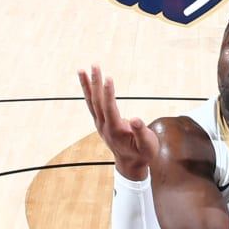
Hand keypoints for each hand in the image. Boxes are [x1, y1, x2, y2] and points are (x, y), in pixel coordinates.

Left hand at [78, 65, 157, 181]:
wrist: (131, 163)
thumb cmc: (142, 153)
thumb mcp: (147, 145)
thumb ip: (141, 132)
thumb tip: (135, 120)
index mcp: (115, 130)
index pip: (109, 108)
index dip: (108, 93)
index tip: (108, 77)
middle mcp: (104, 125)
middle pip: (97, 101)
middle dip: (95, 82)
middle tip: (94, 65)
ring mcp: (100, 123)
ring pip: (91, 102)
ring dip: (86, 85)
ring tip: (81, 69)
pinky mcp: (101, 121)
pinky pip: (92, 104)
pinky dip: (89, 92)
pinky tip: (87, 82)